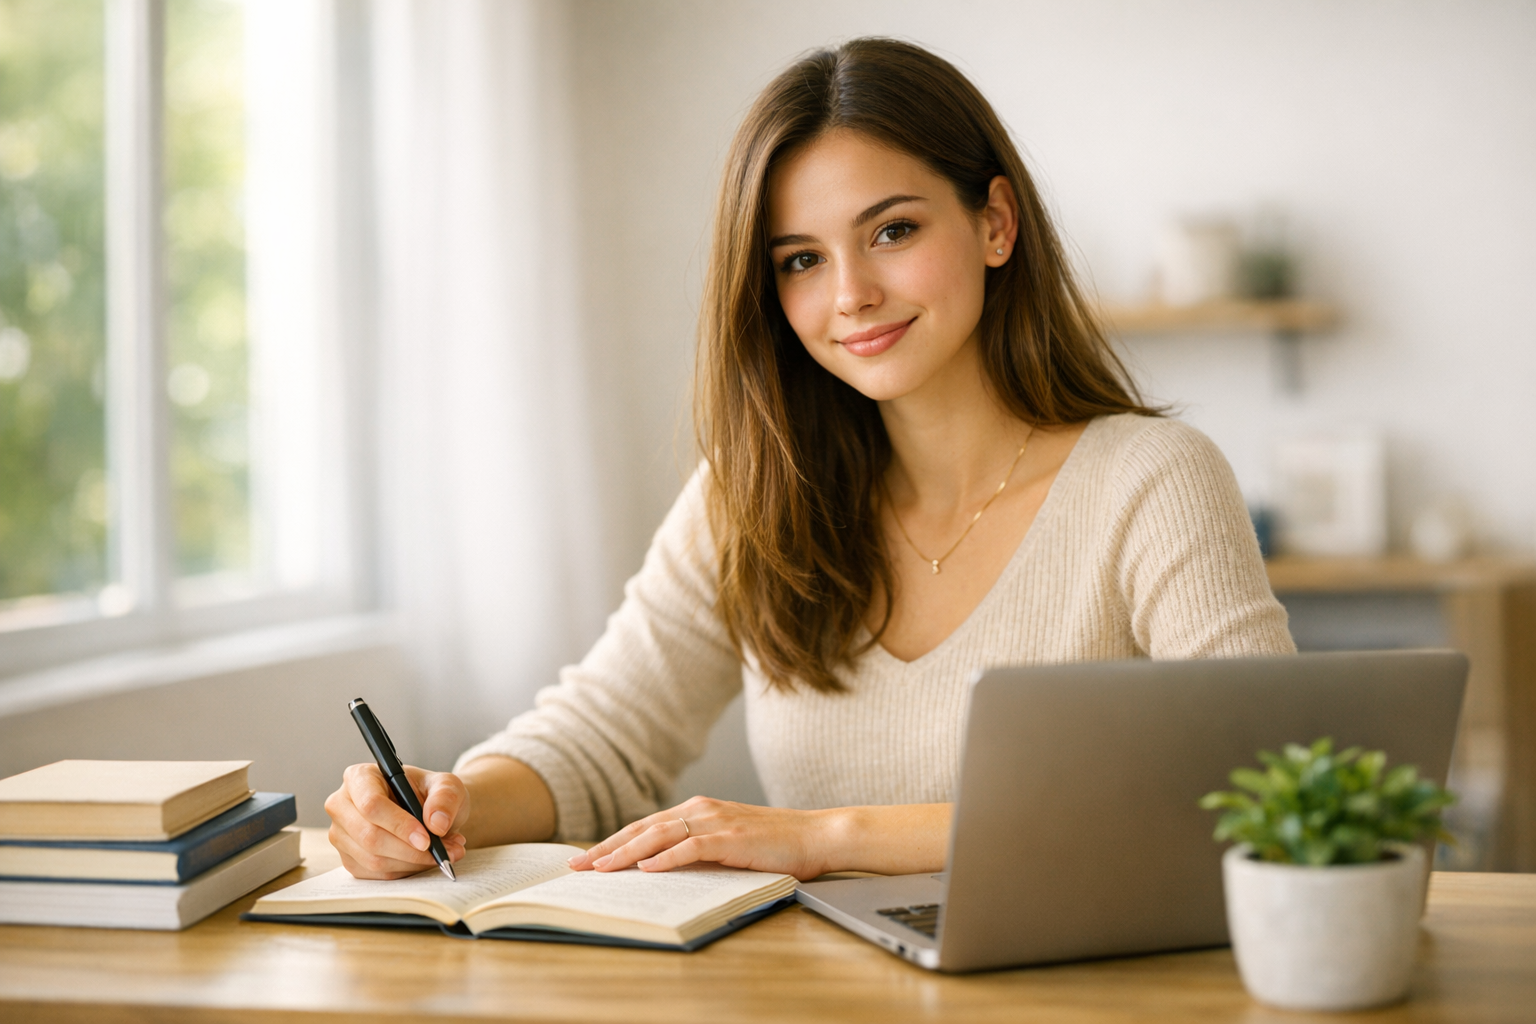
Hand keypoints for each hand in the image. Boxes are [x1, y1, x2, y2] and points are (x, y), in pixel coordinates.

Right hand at [324, 763, 468, 878]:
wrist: (429, 812)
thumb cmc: (431, 793)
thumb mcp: (446, 785)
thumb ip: (445, 798)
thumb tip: (436, 823)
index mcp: (360, 777)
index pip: (371, 804)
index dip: (399, 824)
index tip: (426, 839)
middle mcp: (343, 805)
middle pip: (369, 836)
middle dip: (409, 850)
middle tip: (442, 851)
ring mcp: (342, 835)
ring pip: (373, 859)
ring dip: (413, 862)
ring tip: (443, 853)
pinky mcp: (350, 859)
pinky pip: (376, 874)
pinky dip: (406, 871)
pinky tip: (424, 859)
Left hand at [566, 796, 836, 880]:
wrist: (816, 835)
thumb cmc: (775, 844)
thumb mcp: (728, 843)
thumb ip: (696, 849)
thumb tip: (658, 868)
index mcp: (698, 810)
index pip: (645, 827)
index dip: (613, 842)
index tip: (586, 859)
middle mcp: (701, 810)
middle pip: (643, 828)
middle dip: (607, 848)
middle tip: (577, 866)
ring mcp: (716, 821)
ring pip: (659, 835)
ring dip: (626, 853)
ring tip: (601, 868)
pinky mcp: (731, 837)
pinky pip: (691, 846)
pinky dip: (666, 857)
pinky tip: (646, 868)